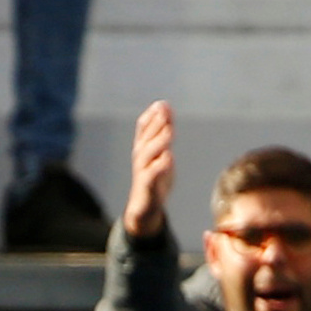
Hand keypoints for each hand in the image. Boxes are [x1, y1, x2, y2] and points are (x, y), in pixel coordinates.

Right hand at [121, 98, 177, 241]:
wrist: (144, 206)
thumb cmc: (154, 175)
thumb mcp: (159, 151)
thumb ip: (163, 131)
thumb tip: (166, 107)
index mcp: (142, 146)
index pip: (143, 127)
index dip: (152, 115)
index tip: (162, 104)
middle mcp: (140, 156)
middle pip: (147, 137)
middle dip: (156, 124)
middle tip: (165, 111)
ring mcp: (142, 171)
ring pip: (148, 154)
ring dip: (159, 141)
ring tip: (170, 131)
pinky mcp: (147, 186)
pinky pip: (152, 175)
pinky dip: (159, 166)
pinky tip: (168, 157)